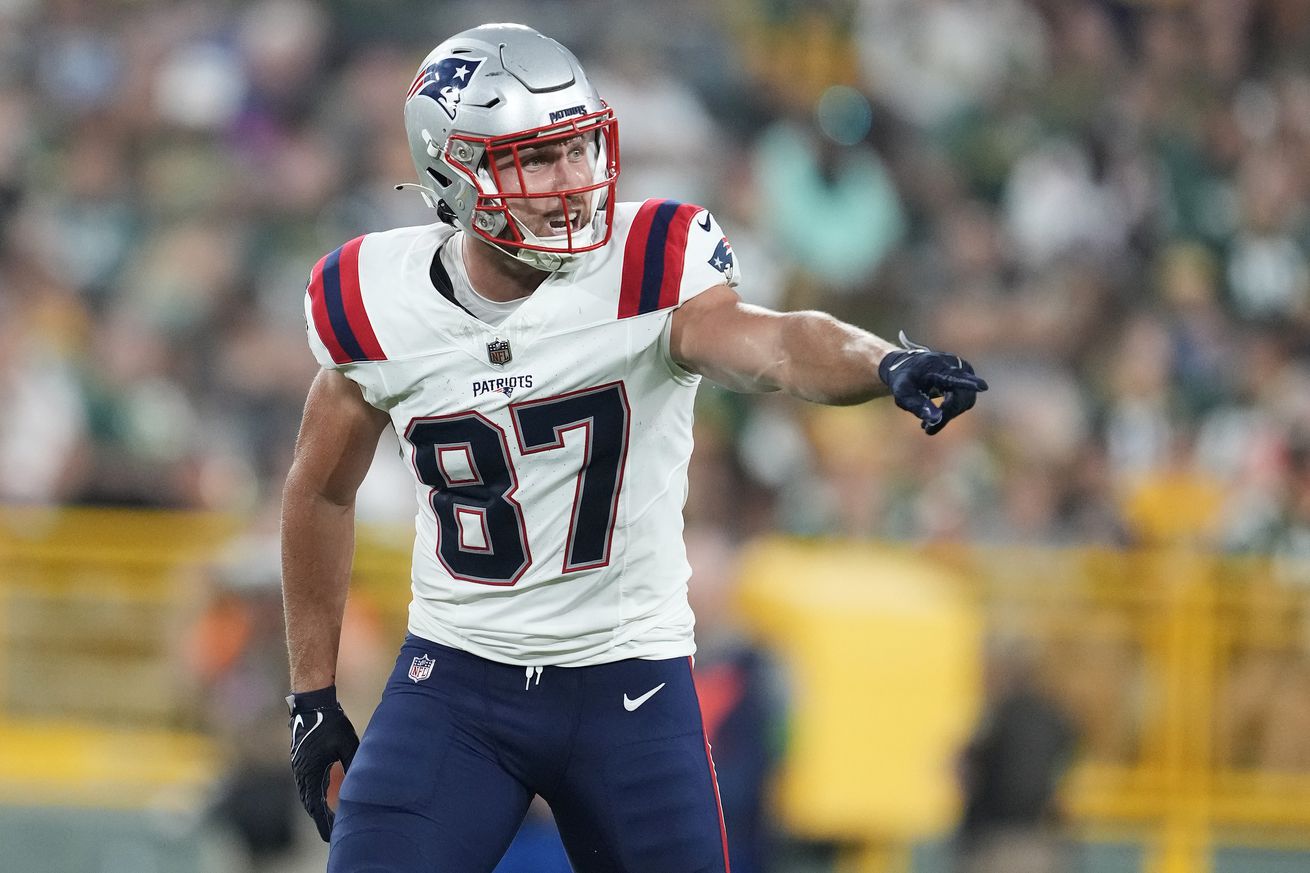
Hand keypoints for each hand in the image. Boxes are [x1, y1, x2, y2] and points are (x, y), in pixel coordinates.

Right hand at [287, 685, 358, 841]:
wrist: (312, 705)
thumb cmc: (330, 723)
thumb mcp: (347, 744)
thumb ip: (353, 764)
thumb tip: (361, 783)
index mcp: (311, 772)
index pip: (316, 806)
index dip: (324, 823)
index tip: (329, 837)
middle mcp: (302, 774)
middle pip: (311, 805)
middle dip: (320, 820)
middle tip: (330, 834)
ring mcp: (299, 768)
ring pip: (308, 795)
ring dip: (317, 808)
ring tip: (327, 822)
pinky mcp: (301, 762)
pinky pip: (307, 785)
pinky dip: (314, 796)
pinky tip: (321, 799)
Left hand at [878, 331, 987, 434]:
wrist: (908, 366)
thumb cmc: (904, 380)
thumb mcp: (902, 393)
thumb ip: (916, 405)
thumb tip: (935, 419)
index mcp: (937, 367)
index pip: (954, 377)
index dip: (969, 383)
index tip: (983, 387)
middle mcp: (955, 365)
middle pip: (961, 396)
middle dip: (946, 415)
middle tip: (926, 429)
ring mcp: (964, 371)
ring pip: (965, 401)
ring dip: (949, 415)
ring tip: (927, 424)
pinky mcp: (968, 379)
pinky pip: (966, 401)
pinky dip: (953, 411)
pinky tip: (938, 416)